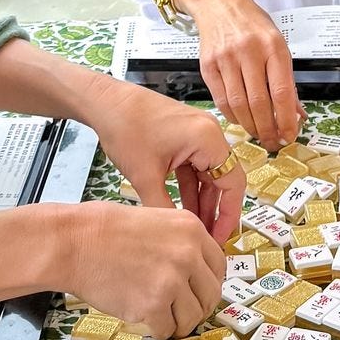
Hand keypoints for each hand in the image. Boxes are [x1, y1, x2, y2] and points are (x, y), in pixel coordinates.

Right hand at [64, 202, 224, 338]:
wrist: (75, 242)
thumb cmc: (107, 230)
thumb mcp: (158, 221)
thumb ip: (182, 243)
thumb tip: (197, 272)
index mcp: (192, 230)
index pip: (220, 265)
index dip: (210, 282)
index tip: (201, 291)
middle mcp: (189, 255)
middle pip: (211, 294)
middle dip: (199, 307)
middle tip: (184, 311)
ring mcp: (173, 281)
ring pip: (192, 317)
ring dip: (179, 322)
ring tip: (163, 318)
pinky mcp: (153, 305)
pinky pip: (167, 329)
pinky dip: (158, 330)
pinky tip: (145, 319)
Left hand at [88, 81, 245, 242]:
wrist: (105, 102)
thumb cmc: (125, 127)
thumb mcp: (145, 176)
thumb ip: (164, 208)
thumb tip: (176, 234)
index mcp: (208, 139)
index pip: (234, 183)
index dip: (229, 214)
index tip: (220, 237)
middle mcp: (210, 133)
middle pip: (224, 179)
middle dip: (215, 210)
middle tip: (207, 237)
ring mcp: (199, 134)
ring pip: (209, 175)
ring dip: (202, 200)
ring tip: (194, 227)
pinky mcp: (186, 136)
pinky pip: (196, 167)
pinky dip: (191, 187)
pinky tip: (184, 208)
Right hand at [178, 0, 301, 150]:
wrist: (219, 4)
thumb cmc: (252, 25)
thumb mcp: (278, 45)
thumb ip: (287, 81)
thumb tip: (297, 114)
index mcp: (273, 47)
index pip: (282, 92)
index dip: (286, 120)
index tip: (290, 136)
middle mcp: (249, 52)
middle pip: (259, 103)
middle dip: (268, 129)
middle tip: (274, 143)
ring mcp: (226, 59)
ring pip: (239, 105)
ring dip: (251, 126)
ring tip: (260, 135)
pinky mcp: (208, 66)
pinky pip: (221, 100)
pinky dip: (233, 116)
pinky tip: (242, 121)